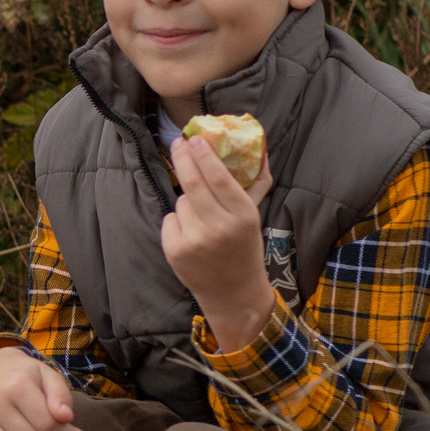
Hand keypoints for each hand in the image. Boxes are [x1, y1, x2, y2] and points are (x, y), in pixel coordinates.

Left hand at [162, 136, 277, 352]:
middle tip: (178, 143)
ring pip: (181, 201)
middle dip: (182, 157)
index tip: (194, 139)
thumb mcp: (254, 217)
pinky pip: (170, 219)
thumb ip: (254, 184)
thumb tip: (259, 149)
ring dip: (187, 201)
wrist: (233, 292)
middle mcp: (219, 227)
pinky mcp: (175, 250)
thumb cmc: (245, 248)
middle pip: (192, 182)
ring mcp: (195, 240)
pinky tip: (191, 234)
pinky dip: (177, 221)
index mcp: (243, 216)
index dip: (204, 155)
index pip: (219, 177)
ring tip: (201, 218)